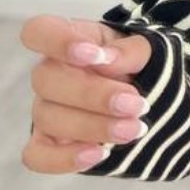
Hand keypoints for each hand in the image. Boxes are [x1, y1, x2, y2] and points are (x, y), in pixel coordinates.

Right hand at [19, 15, 153, 173]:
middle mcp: (51, 74)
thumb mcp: (146, 50)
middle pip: (45, 79)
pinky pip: (37, 156)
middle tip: (135, 104)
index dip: (58, 41)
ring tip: (134, 129)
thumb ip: (130, 50)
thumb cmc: (141, 69)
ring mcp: (46, 110)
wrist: (152, 100)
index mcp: (70, 40)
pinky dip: (64, 158)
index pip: (38, 31)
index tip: (94, 55)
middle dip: (93, 94)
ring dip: (94, 126)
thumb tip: (108, 60)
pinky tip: (100, 154)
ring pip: (48, 118)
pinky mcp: (49, 145)